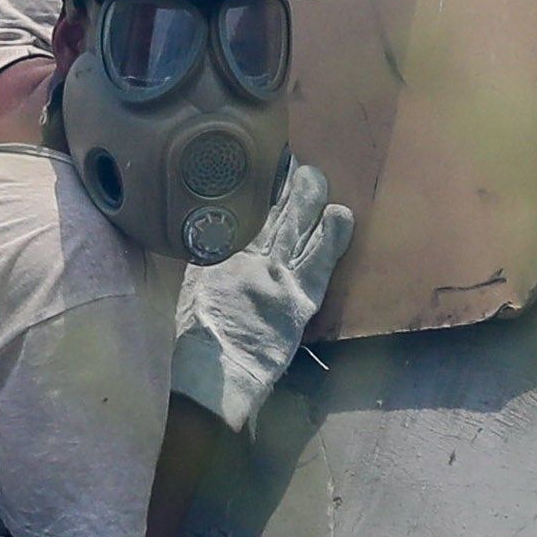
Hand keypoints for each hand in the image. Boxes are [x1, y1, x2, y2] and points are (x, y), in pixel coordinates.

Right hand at [168, 160, 354, 433]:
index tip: (266, 164)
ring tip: (317, 178)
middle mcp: (252, 257)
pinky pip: (321, 262)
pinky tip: (342, 214)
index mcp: (222, 253)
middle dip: (286, 183)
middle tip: (295, 161)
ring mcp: (279, 276)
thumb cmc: (197, 335)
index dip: (257, 185)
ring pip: (298, 227)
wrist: (215, 375)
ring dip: (310, 199)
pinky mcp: (300, 299)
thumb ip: (210, 258)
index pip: (244, 209)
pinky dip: (333, 237)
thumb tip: (218, 235)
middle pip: (273, 210)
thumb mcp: (193, 285)